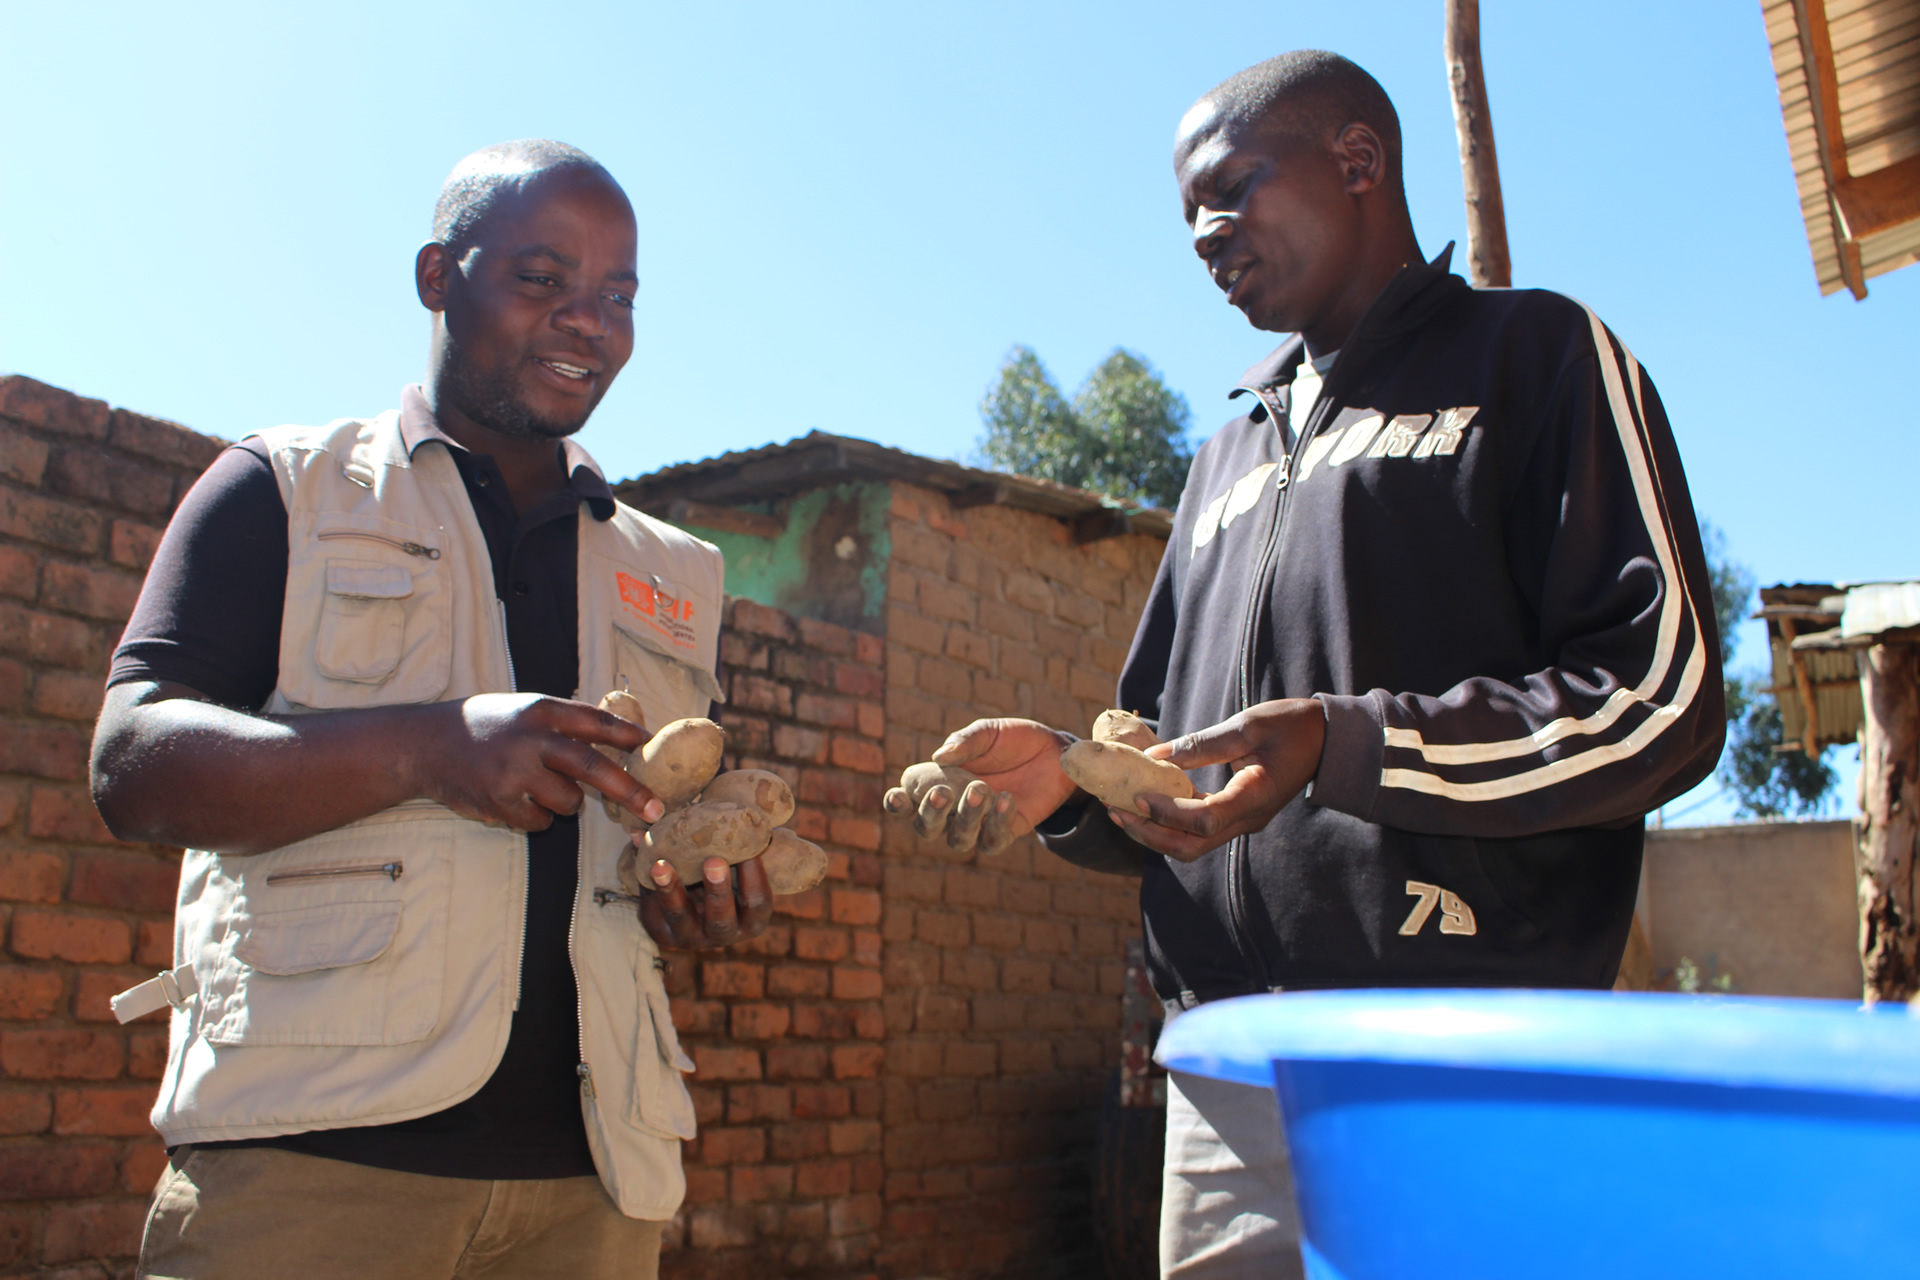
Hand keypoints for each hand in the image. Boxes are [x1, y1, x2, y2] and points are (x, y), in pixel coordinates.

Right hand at [412, 693, 664, 831]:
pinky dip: (535, 815)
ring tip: (536, 783)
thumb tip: (620, 739)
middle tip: (657, 810)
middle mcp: (530, 739)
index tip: (653, 747)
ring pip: (568, 802)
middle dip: (629, 791)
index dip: (628, 735)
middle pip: (591, 767)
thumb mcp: (525, 709)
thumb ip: (564, 722)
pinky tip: (512, 797)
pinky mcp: (499, 801)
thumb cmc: (486, 725)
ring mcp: (514, 772)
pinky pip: (540, 820)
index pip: (595, 721)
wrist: (426, 744)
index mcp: (541, 710)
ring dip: (564, 801)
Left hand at [638, 855, 772, 948]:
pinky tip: (643, 864)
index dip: (755, 877)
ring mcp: (690, 937)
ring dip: (669, 890)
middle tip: (714, 862)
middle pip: (721, 920)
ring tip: (659, 865)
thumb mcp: (734, 863)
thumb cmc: (723, 871)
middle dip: (717, 891)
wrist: (691, 893)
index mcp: (750, 920)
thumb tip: (715, 814)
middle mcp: (723, 934)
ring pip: (679, 917)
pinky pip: (653, 912)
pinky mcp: (661, 932)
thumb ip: (731, 843)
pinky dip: (647, 886)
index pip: (757, 902)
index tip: (750, 848)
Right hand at [881, 718, 1078, 853]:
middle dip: (930, 814)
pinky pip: (993, 841)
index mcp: (939, 782)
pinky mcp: (1006, 832)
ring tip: (981, 789)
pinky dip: (997, 823)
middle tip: (943, 792)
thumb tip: (940, 756)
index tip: (899, 796)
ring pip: (958, 839)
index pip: (909, 800)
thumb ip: (964, 742)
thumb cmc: (1012, 741)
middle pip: (927, 828)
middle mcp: (953, 809)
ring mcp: (979, 823)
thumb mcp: (987, 733)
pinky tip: (1007, 799)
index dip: (898, 803)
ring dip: (965, 818)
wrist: (1054, 752)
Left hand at [1107, 698, 1325, 861]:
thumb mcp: (1247, 726)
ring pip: (1191, 844)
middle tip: (1114, 809)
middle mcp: (1249, 819)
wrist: (1326, 739)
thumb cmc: (1291, 726)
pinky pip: (1198, 829)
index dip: (1166, 812)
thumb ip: (1202, 744)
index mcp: (1256, 798)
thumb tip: (1154, 757)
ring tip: (1120, 808)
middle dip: (1149, 832)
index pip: (1203, 821)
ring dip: (1154, 831)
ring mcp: (1243, 821)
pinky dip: (1168, 820)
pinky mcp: (1236, 814)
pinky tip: (1145, 801)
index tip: (1135, 795)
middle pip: (1190, 845)